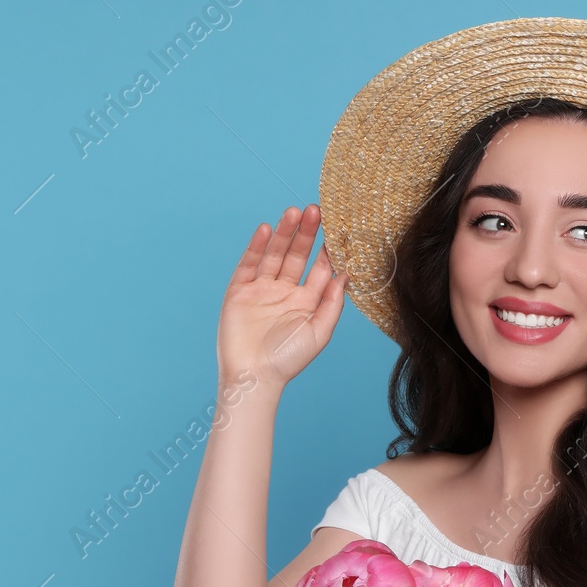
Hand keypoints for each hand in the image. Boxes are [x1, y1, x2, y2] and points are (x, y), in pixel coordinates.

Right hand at [216, 204, 347, 388]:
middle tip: (315, 210)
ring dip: (285, 233)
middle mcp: (284, 292)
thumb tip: (346, 275)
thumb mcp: (319, 332)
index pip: (319, 268)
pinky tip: (267, 229)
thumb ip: (333, 303)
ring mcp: (261, 289)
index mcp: (306, 301)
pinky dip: (257, 246)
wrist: (254, 376)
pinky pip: (249, 264)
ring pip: (274, 254)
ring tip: (294, 212)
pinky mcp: (240, 291)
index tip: (337, 228)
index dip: (327, 249)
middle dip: (307, 233)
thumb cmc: (288, 360)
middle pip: (297, 255)